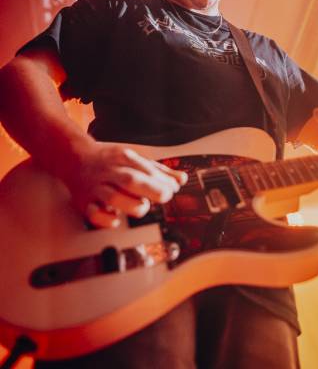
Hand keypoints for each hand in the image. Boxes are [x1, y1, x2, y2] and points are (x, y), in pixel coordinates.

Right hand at [62, 140, 187, 228]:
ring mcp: (95, 187)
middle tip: (165, 196)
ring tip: (142, 206)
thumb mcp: (135, 159)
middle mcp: (108, 172)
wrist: (75, 158)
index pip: (144, 169)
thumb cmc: (109, 160)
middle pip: (130, 181)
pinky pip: (94, 214)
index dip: (161, 180)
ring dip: (132, 205)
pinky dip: (106, 219)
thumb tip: (181, 180)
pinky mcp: (85, 203)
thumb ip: (159, 171)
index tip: (172, 188)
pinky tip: (117, 219)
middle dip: (151, 190)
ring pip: (113, 198)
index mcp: (122, 158)